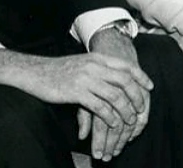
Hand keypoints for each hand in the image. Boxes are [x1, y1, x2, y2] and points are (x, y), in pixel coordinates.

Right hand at [0, 48, 150, 159]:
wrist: (33, 72)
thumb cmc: (57, 71)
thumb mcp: (81, 64)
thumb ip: (99, 68)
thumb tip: (116, 76)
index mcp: (97, 58)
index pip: (127, 65)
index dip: (141, 76)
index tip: (150, 87)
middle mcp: (94, 66)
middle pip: (125, 81)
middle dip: (137, 96)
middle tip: (141, 108)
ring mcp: (85, 79)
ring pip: (115, 96)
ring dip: (125, 110)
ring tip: (129, 120)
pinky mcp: (76, 92)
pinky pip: (100, 107)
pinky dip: (110, 117)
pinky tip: (113, 124)